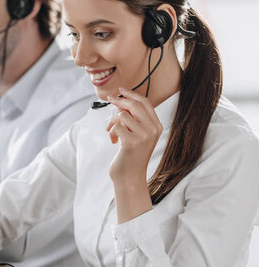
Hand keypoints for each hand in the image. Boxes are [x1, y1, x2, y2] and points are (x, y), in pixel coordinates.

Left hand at [106, 88, 158, 222]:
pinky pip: (116, 127)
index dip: (131, 94)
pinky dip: (111, 132)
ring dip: (112, 123)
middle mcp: (153, 130)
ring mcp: (143, 136)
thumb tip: (120, 101)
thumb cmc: (131, 155)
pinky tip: (113, 141)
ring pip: (122, 116)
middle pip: (134, 105)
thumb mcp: (137, 134)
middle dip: (119, 101)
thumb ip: (134, 119)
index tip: (120, 90)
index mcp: (156, 126)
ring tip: (112, 133)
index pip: (145, 102)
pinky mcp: (131, 143)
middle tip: (109, 100)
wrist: (129, 177)